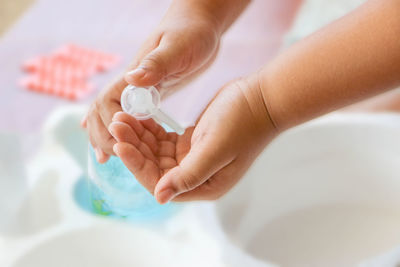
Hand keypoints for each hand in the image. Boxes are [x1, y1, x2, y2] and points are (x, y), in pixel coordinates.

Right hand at [83, 12, 220, 162]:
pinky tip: (117, 137)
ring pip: (114, 113)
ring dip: (106, 134)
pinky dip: (121, 126)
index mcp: (136, 73)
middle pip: (105, 111)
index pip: (109, 102)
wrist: (199, 24)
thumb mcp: (177, 47)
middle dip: (103, 134)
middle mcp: (133, 82)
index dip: (109, 124)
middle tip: (107, 157)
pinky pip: (131, 112)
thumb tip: (133, 78)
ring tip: (104, 157)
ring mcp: (141, 88)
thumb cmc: (191, 32)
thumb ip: (157, 63)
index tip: (117, 143)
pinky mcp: (153, 92)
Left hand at [109, 73, 277, 202]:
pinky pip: (163, 140)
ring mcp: (192, 158)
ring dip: (139, 136)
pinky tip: (139, 118)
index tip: (120, 144)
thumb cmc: (243, 124)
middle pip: (154, 166)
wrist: (262, 99)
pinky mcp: (191, 142)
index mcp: (204, 184)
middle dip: (134, 146)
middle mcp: (196, 175)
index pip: (160, 182)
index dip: (137, 165)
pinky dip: (150, 130)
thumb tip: (160, 197)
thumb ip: (188, 175)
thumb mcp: (215, 150)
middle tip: (117, 123)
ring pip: (156, 152)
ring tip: (123, 117)